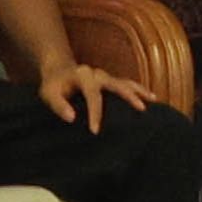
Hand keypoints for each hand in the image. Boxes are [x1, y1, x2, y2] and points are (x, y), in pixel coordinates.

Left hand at [35, 55, 151, 133]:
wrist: (58, 70)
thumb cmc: (53, 85)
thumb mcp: (49, 94)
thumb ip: (59, 105)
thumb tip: (72, 118)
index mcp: (83, 76)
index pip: (93, 95)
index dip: (95, 113)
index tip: (95, 131)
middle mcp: (97, 74)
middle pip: (116, 83)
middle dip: (129, 95)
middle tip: (140, 109)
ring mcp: (106, 76)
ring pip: (126, 82)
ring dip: (139, 91)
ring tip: (153, 100)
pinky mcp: (111, 80)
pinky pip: (127, 84)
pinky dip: (139, 90)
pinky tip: (151, 98)